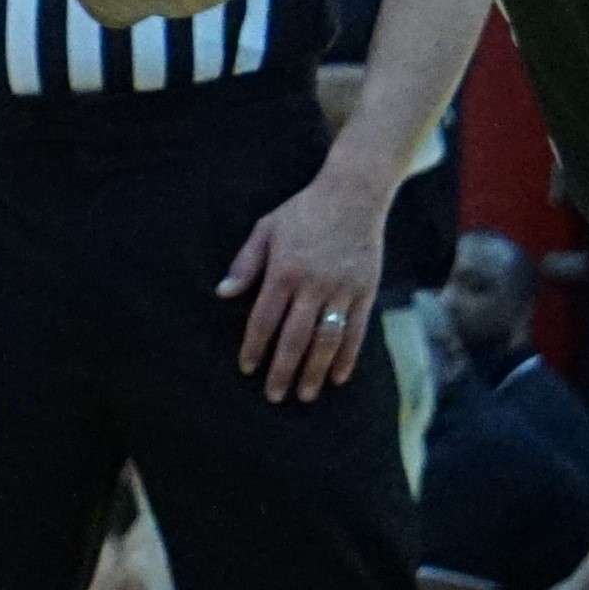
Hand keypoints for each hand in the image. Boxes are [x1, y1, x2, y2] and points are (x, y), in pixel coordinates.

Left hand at [221, 161, 387, 401]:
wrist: (354, 193)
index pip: (265, 319)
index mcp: (285, 270)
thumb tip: (222, 293)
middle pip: (295, 338)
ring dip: (315, 371)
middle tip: (274, 396)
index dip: (255, 347)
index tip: (247, 368)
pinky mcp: (366, 290)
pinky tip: (338, 377)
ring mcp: (343, 289)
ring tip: (305, 395)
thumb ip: (246, 263)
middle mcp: (314, 284)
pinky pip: (356, 331)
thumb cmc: (304, 211)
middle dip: (283, 370)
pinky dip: (347, 357)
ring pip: (327, 340)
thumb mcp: (267, 228)